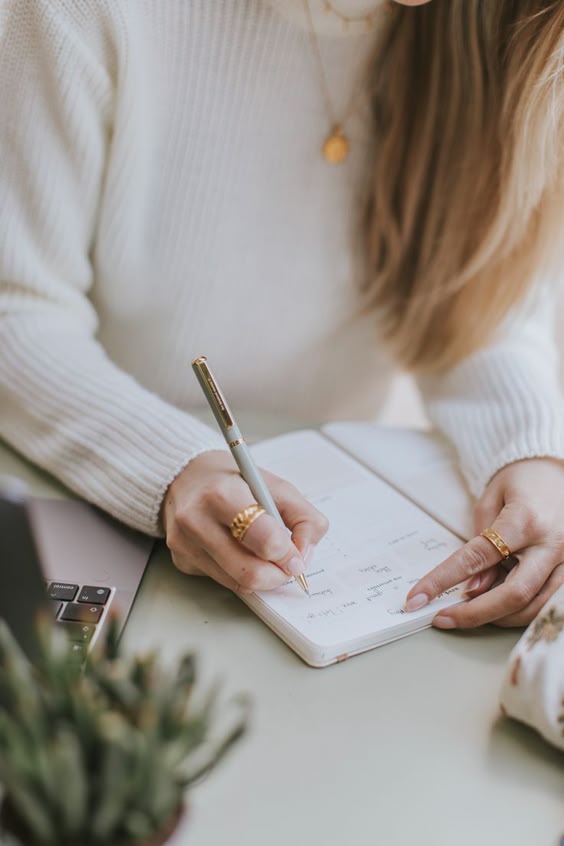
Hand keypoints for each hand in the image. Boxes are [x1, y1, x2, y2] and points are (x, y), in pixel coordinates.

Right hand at [161, 450, 328, 592]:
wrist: (184, 476)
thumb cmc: (233, 479)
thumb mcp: (275, 485)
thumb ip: (303, 517)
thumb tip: (305, 554)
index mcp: (222, 494)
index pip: (263, 539)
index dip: (288, 554)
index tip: (296, 555)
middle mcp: (197, 520)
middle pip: (250, 572)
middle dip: (277, 575)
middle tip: (286, 564)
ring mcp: (185, 543)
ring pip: (237, 583)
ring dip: (261, 576)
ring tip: (264, 554)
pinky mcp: (181, 560)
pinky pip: (222, 581)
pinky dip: (240, 573)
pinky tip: (238, 550)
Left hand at [404, 458, 563, 628]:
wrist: (555, 473)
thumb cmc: (520, 483)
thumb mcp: (490, 500)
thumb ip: (480, 544)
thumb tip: (473, 587)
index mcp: (524, 520)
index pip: (477, 558)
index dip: (443, 581)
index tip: (417, 598)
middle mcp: (551, 544)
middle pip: (513, 595)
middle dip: (474, 614)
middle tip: (442, 619)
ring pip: (532, 607)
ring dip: (496, 617)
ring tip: (466, 612)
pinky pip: (546, 603)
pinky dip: (518, 611)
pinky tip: (496, 608)